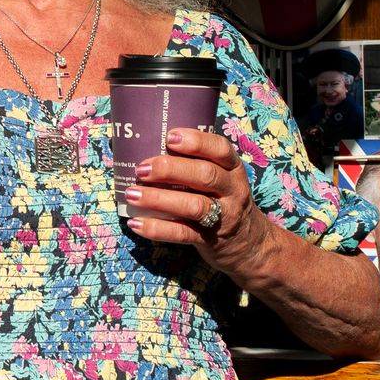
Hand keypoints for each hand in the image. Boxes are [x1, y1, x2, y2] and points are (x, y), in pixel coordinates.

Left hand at [122, 128, 269, 276]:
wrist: (247, 242)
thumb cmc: (221, 199)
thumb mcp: (220, 177)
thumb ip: (194, 164)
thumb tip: (145, 146)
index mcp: (233, 169)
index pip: (221, 149)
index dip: (197, 141)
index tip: (169, 136)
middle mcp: (232, 190)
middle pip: (205, 175)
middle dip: (170, 169)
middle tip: (142, 169)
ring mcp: (223, 216)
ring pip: (193, 205)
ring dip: (159, 199)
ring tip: (132, 194)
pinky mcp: (210, 239)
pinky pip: (183, 233)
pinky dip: (157, 228)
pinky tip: (136, 223)